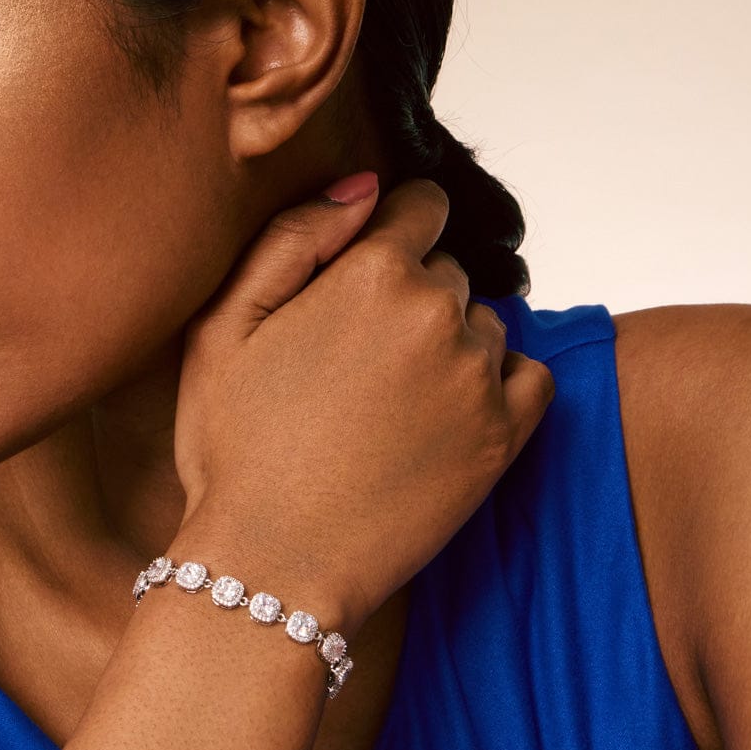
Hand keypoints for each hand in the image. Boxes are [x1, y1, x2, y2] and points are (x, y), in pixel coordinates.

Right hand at [172, 174, 554, 630]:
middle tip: (356, 364)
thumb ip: (292, 237)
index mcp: (369, 274)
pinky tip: (448, 417)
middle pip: (448, 271)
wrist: (273, 565)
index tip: (363, 280)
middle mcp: (438, 313)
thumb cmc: (235, 449)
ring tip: (392, 405)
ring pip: (484, 325)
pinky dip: (499, 385)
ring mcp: (478, 377)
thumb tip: (363, 185)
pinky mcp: (506, 438)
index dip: (389, 234)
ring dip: (450, 346)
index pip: (419, 205)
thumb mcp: (220, 329)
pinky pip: (530, 376)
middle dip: (410, 297)